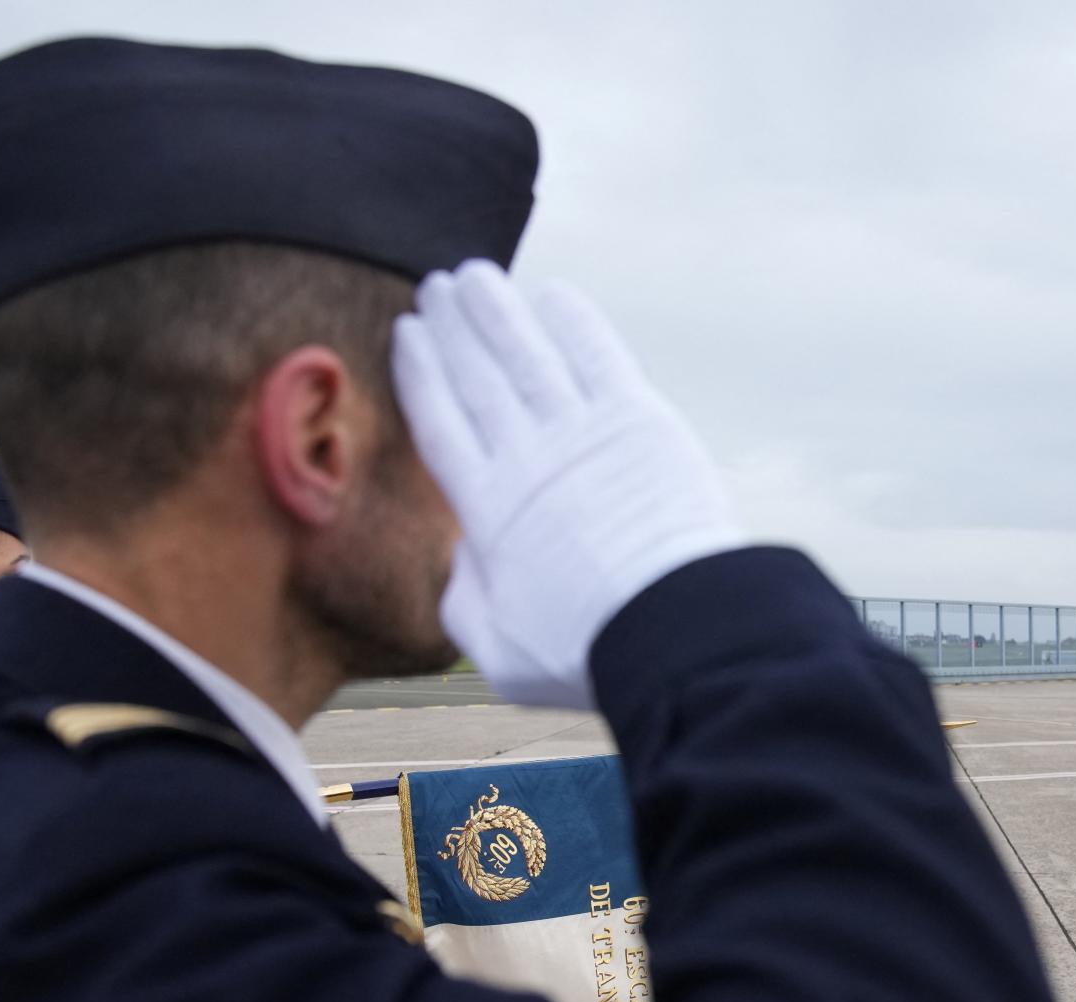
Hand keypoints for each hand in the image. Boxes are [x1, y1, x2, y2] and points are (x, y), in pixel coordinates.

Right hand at [393, 262, 742, 708]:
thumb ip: (465, 602)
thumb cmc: (586, 651)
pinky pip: (597, 355)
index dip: (420, 374)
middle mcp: (525, 460)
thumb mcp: (498, 650)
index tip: (406, 335)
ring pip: (527, 354)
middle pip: (477, 378)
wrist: (669, 629)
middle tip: (433, 288)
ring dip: (498, 311)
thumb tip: (461, 560)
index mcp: (486, 511)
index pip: (439, 424)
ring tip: (474, 276)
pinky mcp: (638, 421)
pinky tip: (553, 294)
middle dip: (452, 329)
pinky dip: (573, 321)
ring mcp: (581, 434)